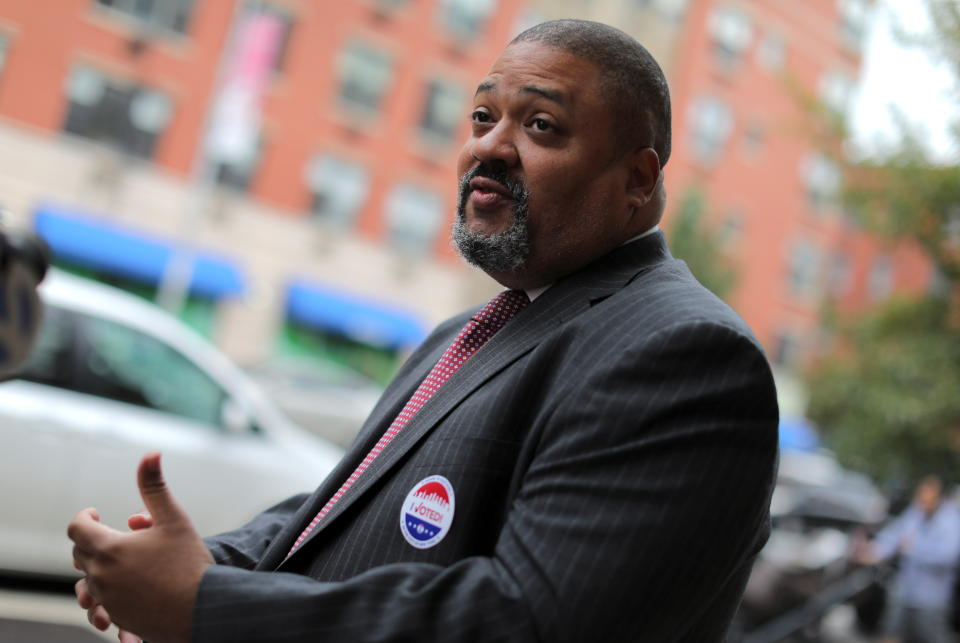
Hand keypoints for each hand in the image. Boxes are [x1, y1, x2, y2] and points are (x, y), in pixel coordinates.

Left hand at [68, 453, 213, 642]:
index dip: (84, 517)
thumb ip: (155, 487)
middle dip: (93, 540)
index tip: (96, 514)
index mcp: (109, 548)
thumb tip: (151, 453)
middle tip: (113, 535)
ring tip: (120, 561)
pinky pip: (99, 604)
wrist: (202, 609)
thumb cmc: (189, 562)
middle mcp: (100, 576)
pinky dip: (108, 592)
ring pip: (88, 580)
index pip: (76, 528)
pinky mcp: (116, 617)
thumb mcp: (173, 519)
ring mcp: (106, 600)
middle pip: (79, 553)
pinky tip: (127, 586)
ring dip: (98, 567)